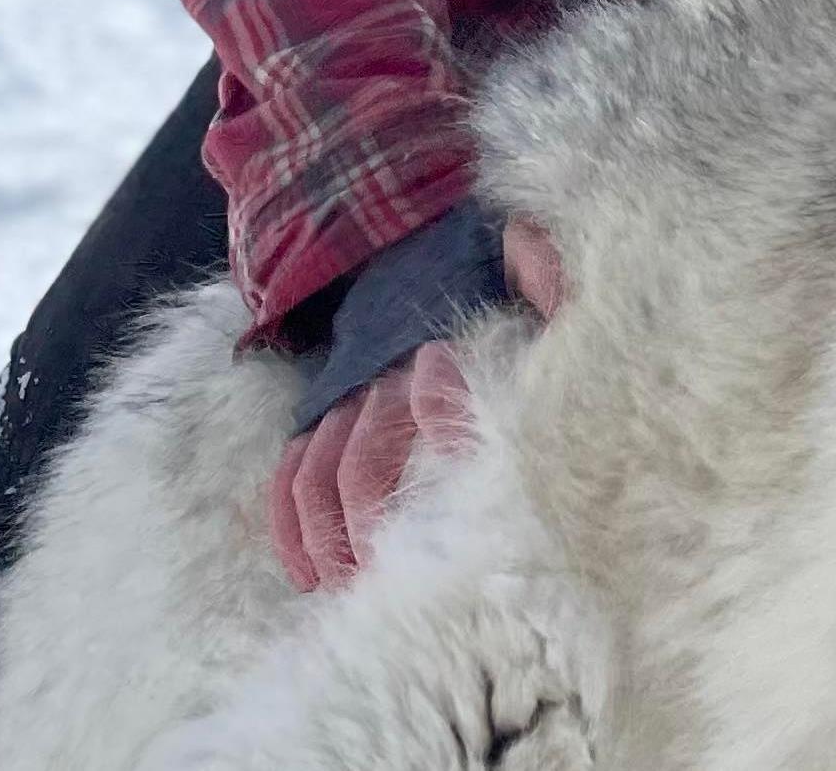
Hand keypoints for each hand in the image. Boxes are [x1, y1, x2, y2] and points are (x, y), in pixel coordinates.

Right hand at [265, 216, 563, 591]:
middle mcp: (383, 377)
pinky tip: (308, 572)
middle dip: (373, 523)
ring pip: (320, 473)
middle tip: (393, 581)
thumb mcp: (523, 270)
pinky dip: (290, 522)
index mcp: (438, 348)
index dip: (441, 436)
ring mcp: (345, 398)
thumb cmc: (479, 280)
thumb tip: (545, 269)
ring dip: (329, 535)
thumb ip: (542, 272)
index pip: (437, 397)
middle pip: (367, 459)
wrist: (408, 246)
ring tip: (351, 589)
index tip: (453, 481)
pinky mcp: (321, 414)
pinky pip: (291, 469)